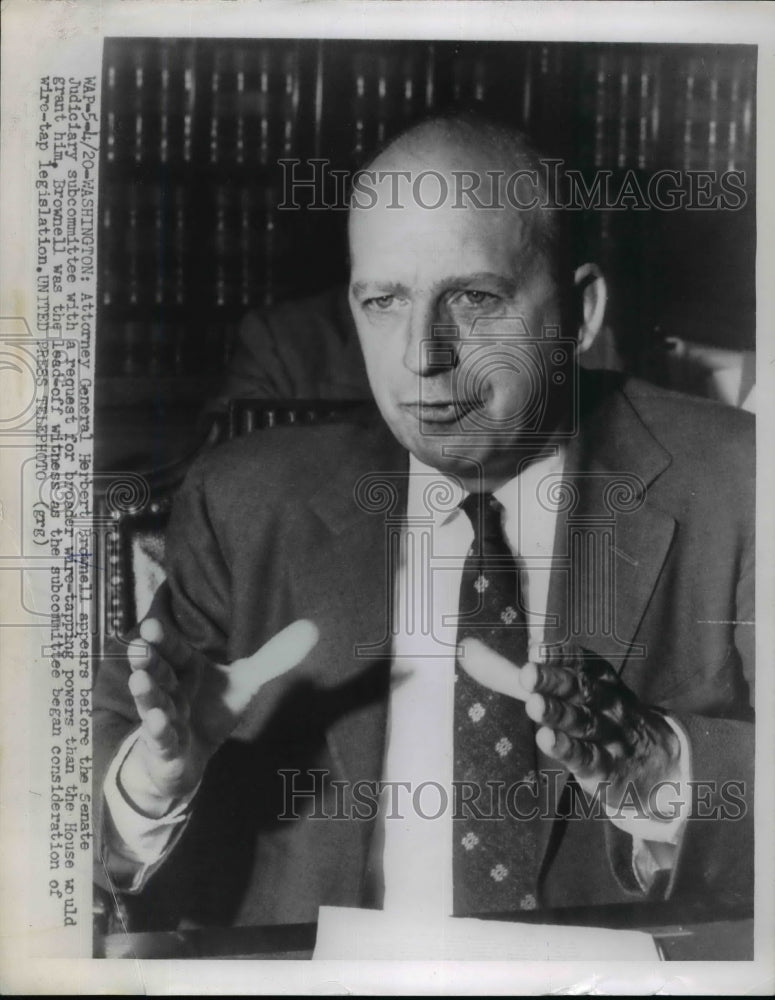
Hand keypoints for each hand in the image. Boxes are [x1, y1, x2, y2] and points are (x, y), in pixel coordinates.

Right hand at [120, 617, 318, 816]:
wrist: (191, 757)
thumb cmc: (211, 710)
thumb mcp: (245, 682)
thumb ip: (273, 657)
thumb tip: (311, 628)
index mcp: (186, 670)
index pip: (173, 651)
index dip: (163, 640)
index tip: (151, 627)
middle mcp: (171, 691)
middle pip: (159, 673)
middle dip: (149, 661)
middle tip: (139, 647)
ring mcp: (164, 720)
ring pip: (154, 704)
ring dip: (147, 693)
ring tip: (139, 679)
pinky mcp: (165, 748)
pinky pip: (161, 738)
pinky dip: (158, 730)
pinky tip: (157, 721)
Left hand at [459, 639, 680, 819]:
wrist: (658, 760)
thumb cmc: (596, 714)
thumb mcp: (566, 688)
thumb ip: (514, 673)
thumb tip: (465, 649)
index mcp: (597, 676)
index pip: (580, 661)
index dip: (559, 653)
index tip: (536, 646)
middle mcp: (605, 702)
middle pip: (578, 688)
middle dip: (553, 679)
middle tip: (527, 671)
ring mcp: (608, 735)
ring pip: (581, 722)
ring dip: (558, 713)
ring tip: (534, 704)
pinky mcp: (606, 767)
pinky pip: (586, 757)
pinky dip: (567, 748)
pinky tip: (547, 739)